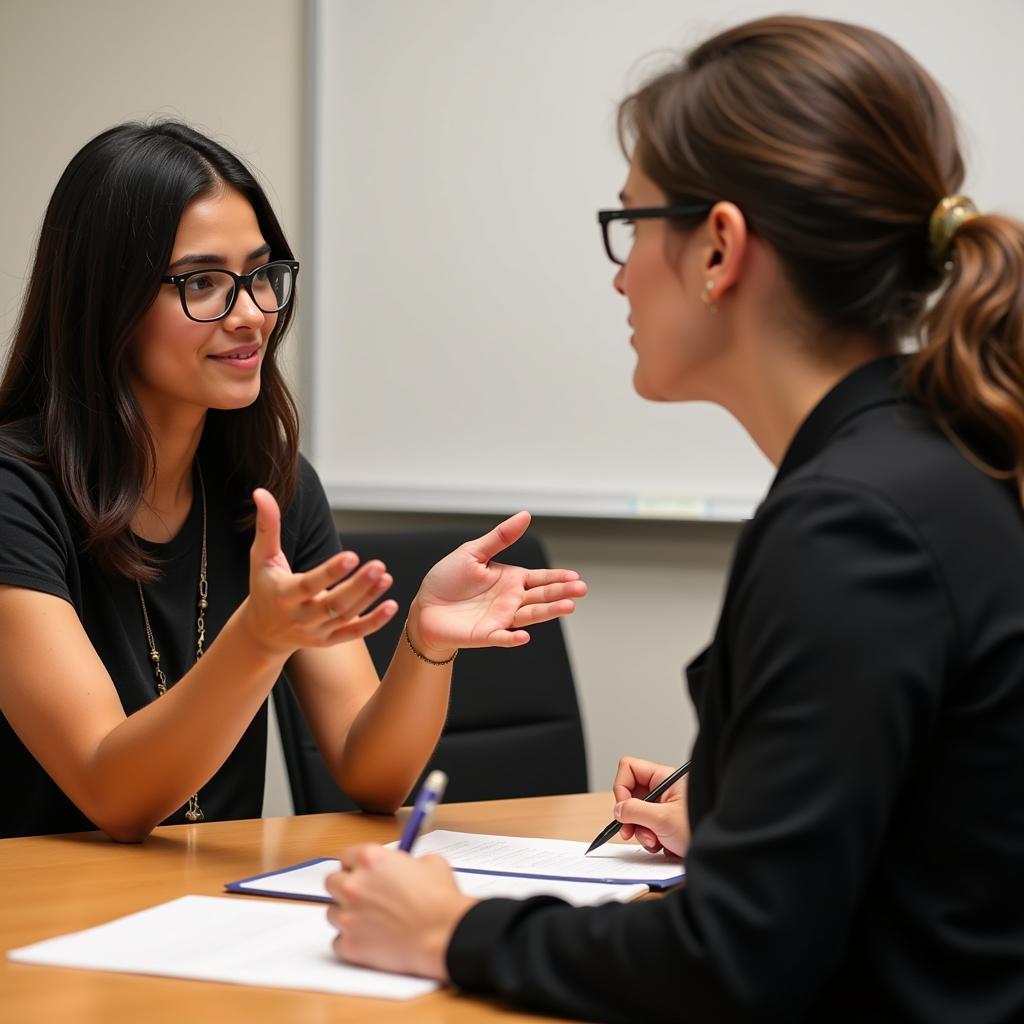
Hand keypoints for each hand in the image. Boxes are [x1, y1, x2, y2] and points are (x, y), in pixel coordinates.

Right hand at [240, 489, 398, 657]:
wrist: (262, 631)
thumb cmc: (264, 585)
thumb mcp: (261, 557)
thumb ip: (267, 525)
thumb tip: (260, 491)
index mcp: (283, 595)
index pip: (310, 584)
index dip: (331, 572)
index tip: (352, 555)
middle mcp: (300, 617)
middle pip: (333, 604)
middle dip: (357, 586)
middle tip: (379, 565)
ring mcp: (316, 632)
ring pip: (346, 616)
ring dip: (369, 598)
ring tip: (385, 576)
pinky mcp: (328, 641)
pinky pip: (354, 633)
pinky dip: (374, 622)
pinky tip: (392, 606)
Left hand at [325, 845, 475, 977]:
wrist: (445, 935)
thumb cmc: (440, 900)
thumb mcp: (429, 863)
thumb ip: (406, 862)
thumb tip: (401, 868)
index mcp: (370, 859)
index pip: (346, 855)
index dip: (355, 863)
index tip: (359, 870)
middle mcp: (354, 885)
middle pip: (331, 881)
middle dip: (345, 886)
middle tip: (361, 894)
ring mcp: (349, 917)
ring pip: (331, 912)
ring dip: (346, 914)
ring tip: (367, 919)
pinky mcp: (350, 945)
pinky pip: (337, 942)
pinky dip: (350, 941)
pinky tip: (367, 939)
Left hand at [409, 511, 586, 656]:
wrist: (425, 606)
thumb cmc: (448, 579)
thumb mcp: (473, 552)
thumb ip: (500, 537)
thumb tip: (525, 515)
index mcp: (511, 580)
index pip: (541, 578)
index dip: (558, 578)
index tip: (576, 577)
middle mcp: (510, 600)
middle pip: (541, 597)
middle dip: (562, 593)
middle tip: (581, 590)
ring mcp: (500, 619)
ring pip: (529, 616)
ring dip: (547, 613)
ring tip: (567, 607)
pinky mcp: (485, 634)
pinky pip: (501, 637)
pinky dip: (512, 639)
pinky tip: (523, 636)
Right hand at [612, 756, 690, 858]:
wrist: (717, 851)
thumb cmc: (699, 828)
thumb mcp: (663, 819)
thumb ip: (635, 811)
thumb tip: (617, 809)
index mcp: (663, 778)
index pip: (630, 769)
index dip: (621, 787)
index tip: (624, 808)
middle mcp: (662, 789)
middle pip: (630, 794)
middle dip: (630, 816)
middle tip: (630, 832)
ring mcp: (664, 806)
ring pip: (637, 814)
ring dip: (641, 831)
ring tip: (655, 841)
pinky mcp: (665, 823)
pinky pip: (646, 827)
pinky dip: (650, 839)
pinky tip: (662, 845)